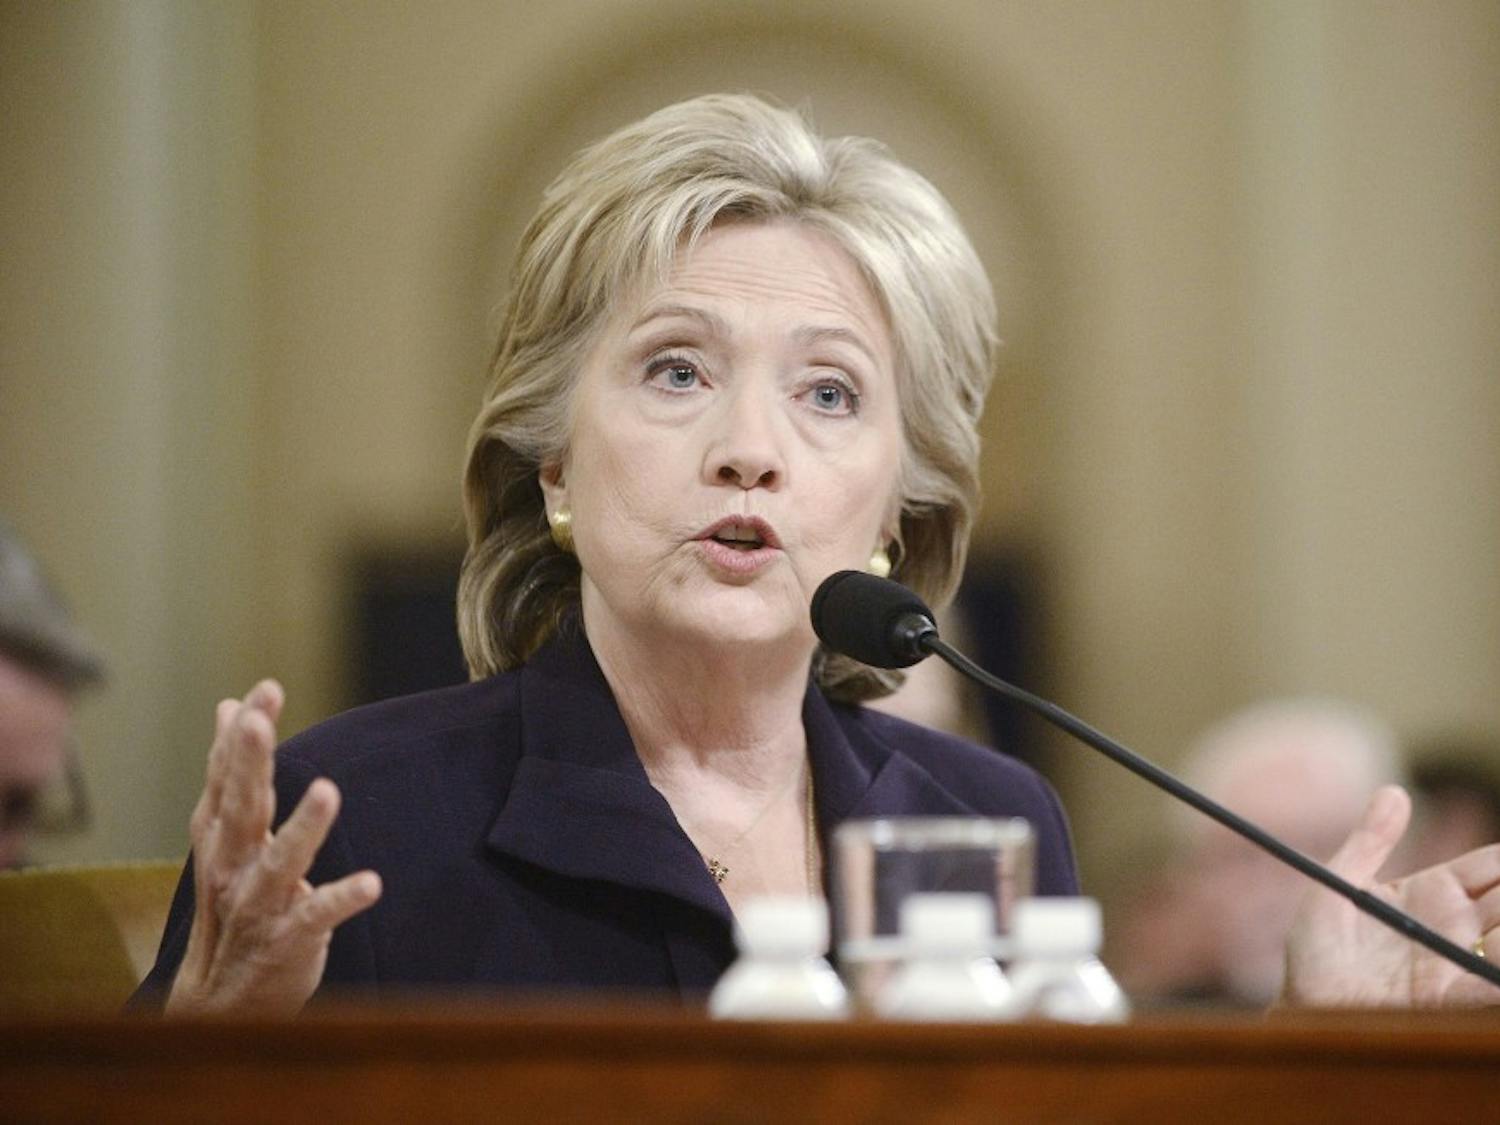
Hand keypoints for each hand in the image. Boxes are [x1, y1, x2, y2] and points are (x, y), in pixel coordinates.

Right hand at [165, 681, 381, 1015]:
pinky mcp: (288, 939)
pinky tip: (371, 883)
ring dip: (302, 828)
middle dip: (249, 763)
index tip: (263, 689)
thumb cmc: (236, 898)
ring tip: (326, 791)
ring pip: (279, 862)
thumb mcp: (227, 834)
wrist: (224, 1001)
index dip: (241, 737)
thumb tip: (230, 705)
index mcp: (221, 837)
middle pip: (241, 808)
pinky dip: (342, 899)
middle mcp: (232, 866)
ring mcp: (259, 904)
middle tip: (259, 720)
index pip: (227, 778)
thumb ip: (232, 773)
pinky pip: (317, 916)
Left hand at [1281, 784, 1499, 1007]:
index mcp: (1435, 891)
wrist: (1304, 1004)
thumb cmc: (1315, 946)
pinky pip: (1492, 987)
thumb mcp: (1339, 883)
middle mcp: (1456, 925)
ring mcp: (1458, 961)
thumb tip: (1395, 790)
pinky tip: (1494, 952)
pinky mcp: (1453, 998)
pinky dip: (1498, 974)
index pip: (1492, 867)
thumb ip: (1369, 840)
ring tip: (1496, 930)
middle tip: (1499, 901)